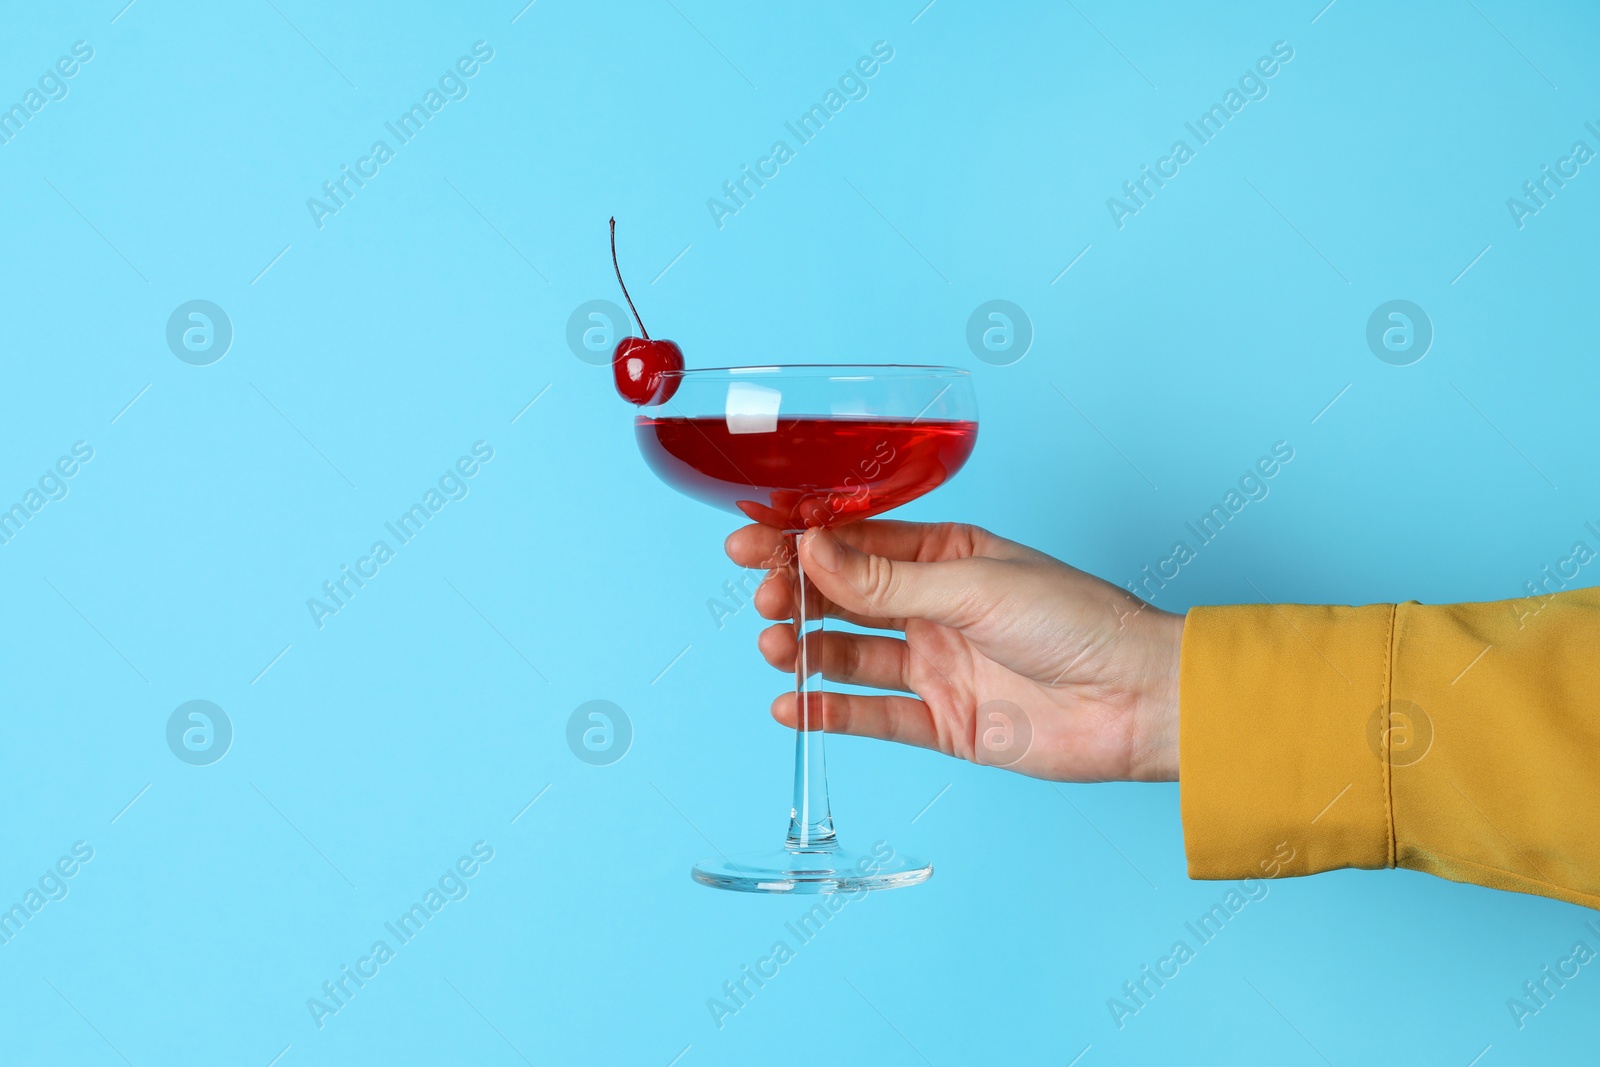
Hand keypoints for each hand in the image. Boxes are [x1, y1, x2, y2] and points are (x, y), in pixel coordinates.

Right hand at [725, 520, 1182, 781]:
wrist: (1136, 701)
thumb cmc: (1077, 622)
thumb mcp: (974, 586)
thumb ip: (887, 578)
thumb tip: (812, 549)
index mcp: (947, 555)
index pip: (857, 543)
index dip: (801, 543)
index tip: (752, 542)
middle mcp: (936, 608)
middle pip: (844, 598)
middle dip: (796, 595)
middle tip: (763, 598)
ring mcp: (937, 665)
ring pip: (850, 655)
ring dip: (806, 651)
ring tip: (774, 647)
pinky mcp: (943, 722)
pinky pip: (873, 715)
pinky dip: (830, 712)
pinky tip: (791, 706)